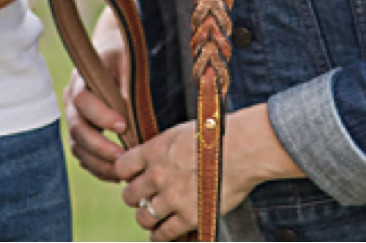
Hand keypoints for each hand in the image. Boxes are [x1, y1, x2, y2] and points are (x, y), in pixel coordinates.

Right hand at [65, 9, 132, 181]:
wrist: (111, 54)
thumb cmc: (124, 58)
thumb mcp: (128, 63)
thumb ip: (127, 84)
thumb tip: (131, 112)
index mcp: (82, 80)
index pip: (82, 100)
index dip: (101, 115)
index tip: (123, 126)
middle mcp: (72, 100)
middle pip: (77, 128)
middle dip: (100, 147)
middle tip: (124, 158)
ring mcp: (74, 118)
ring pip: (77, 146)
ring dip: (98, 163)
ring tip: (122, 172)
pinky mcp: (80, 133)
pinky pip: (82, 155)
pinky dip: (97, 168)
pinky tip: (116, 175)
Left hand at [117, 104, 301, 239]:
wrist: (244, 149)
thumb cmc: (216, 136)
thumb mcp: (179, 133)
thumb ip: (160, 148)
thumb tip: (149, 159)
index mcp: (154, 151)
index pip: (121, 168)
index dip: (126, 175)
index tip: (133, 178)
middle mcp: (158, 175)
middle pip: (130, 196)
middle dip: (136, 198)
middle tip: (144, 199)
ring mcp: (173, 197)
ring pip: (144, 217)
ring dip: (147, 219)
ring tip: (152, 218)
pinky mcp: (190, 216)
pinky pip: (165, 234)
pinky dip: (161, 235)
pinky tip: (162, 233)